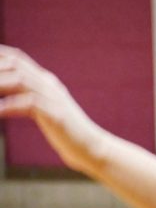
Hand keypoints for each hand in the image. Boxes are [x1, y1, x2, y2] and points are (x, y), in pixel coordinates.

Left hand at [0, 46, 108, 172]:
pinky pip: (30, 103)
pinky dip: (11, 106)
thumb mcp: (47, 110)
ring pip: (21, 80)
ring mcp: (54, 99)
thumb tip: (11, 93)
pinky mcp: (56, 115)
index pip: (19, 59)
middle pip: (17, 66)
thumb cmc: (66, 132)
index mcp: (47, 82)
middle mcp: (50, 86)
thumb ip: (30, 98)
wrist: (92, 147)